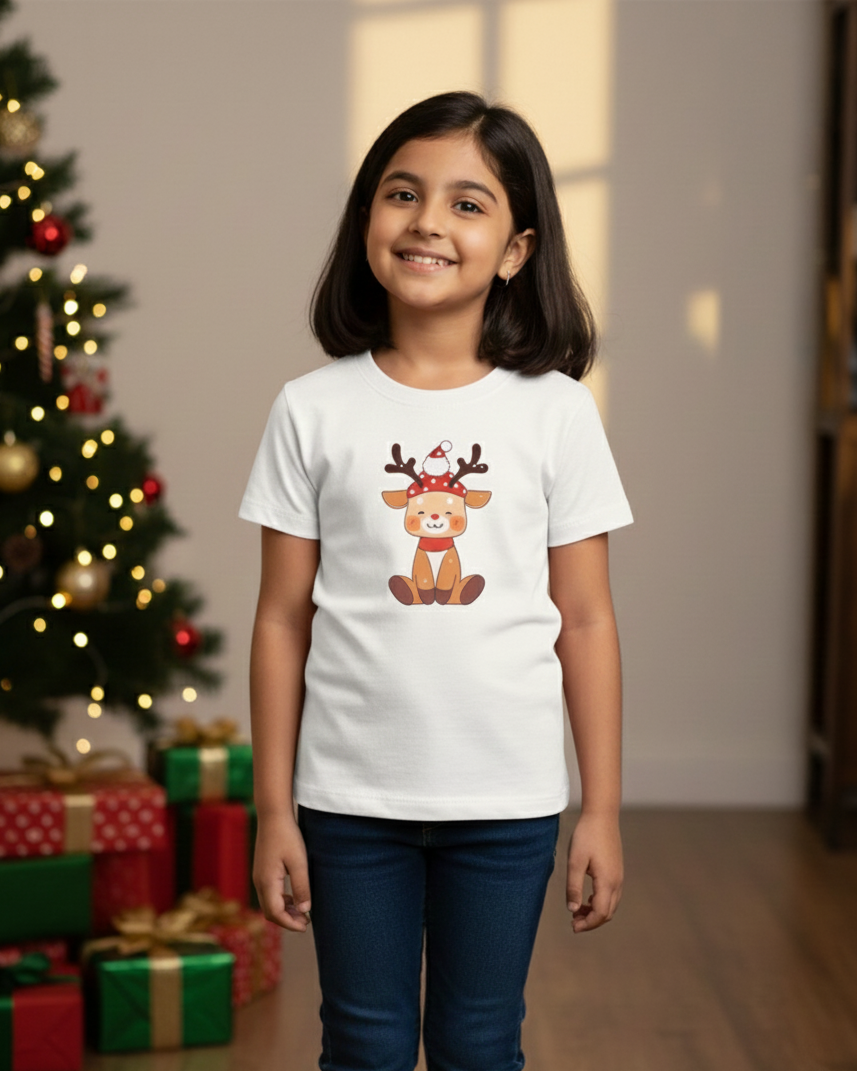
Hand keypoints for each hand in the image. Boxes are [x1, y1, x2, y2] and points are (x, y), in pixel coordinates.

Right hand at [253, 812, 311, 932]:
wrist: (273, 815)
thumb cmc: (287, 836)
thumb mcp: (299, 862)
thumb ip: (301, 887)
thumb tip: (304, 911)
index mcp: (267, 882)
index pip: (275, 913)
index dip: (290, 923)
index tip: (306, 926)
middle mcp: (259, 882)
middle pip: (270, 912)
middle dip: (287, 920)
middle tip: (306, 922)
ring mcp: (258, 876)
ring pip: (269, 903)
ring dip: (284, 911)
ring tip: (302, 912)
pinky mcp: (262, 871)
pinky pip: (269, 893)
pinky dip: (280, 901)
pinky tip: (294, 898)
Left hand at [566, 812, 622, 932]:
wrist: (601, 816)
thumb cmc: (586, 836)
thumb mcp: (575, 862)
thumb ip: (573, 887)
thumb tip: (573, 910)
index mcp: (607, 881)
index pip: (600, 913)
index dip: (587, 924)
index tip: (572, 926)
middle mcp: (617, 882)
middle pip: (607, 913)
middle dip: (591, 921)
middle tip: (573, 921)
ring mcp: (619, 876)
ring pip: (611, 905)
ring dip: (596, 912)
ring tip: (577, 910)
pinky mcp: (617, 870)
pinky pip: (612, 895)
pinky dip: (600, 902)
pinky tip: (587, 898)